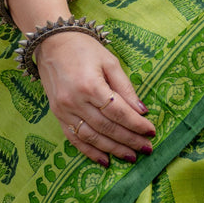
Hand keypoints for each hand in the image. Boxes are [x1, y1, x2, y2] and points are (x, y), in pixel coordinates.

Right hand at [36, 32, 156, 166]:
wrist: (52, 42)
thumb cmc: (84, 48)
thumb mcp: (110, 62)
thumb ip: (126, 88)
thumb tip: (142, 111)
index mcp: (90, 85)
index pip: (118, 112)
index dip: (136, 124)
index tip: (151, 132)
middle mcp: (75, 101)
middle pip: (107, 128)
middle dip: (129, 140)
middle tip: (146, 149)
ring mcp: (63, 111)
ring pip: (92, 137)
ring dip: (113, 149)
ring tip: (130, 157)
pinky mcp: (57, 115)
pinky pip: (74, 139)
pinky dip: (90, 152)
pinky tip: (105, 160)